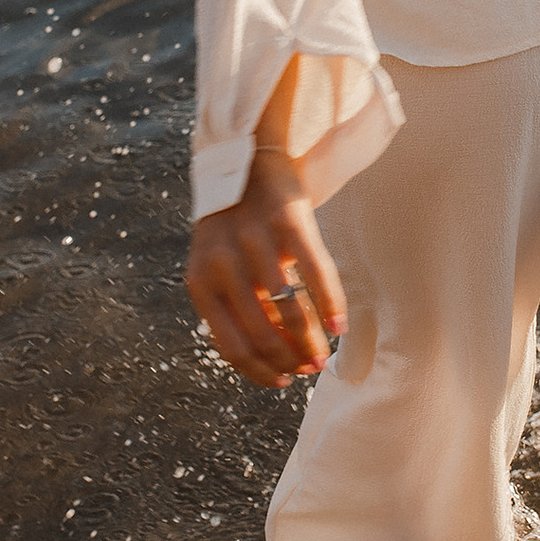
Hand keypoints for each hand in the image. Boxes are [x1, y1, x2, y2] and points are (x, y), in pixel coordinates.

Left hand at [185, 149, 344, 386]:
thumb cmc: (234, 225)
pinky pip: (315, 273)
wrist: (246, 159)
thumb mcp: (219, 265)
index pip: (229, 345)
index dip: (258, 370)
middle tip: (309, 370)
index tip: (281, 381)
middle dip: (289, 360)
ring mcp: (255, 241)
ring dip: (310, 342)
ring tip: (324, 356)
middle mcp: (223, 263)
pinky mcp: (289, 220)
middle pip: (262, 333)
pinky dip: (330, 304)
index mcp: (200, 281)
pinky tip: (339, 326)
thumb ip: (235, 304)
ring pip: (289, 310)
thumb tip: (269, 356)